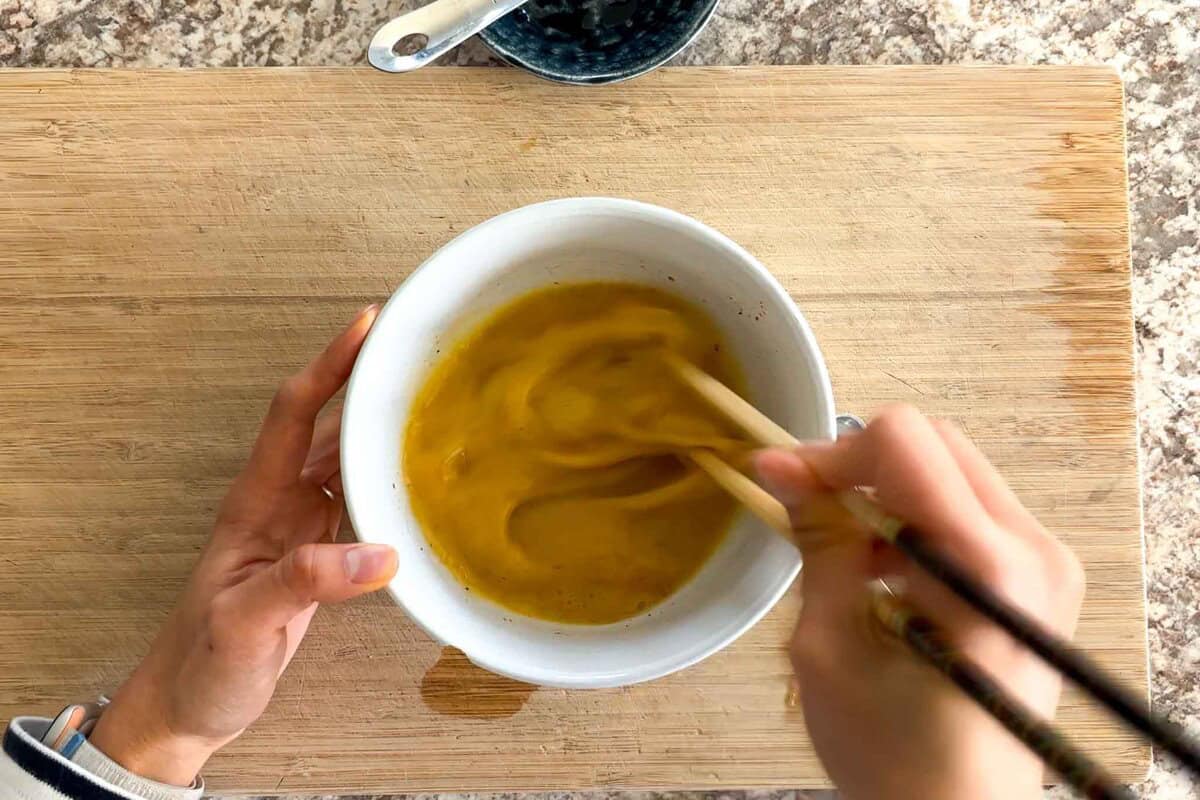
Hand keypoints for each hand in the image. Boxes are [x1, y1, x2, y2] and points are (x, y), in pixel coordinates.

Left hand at [89, 305, 398, 785]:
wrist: (189, 705)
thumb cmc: (202, 662)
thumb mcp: (245, 622)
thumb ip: (306, 582)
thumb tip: (380, 553)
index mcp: (256, 502)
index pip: (293, 414)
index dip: (328, 366)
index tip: (367, 325)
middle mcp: (280, 502)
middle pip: (328, 424)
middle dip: (367, 382)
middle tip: (421, 352)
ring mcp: (300, 527)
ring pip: (347, 461)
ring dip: (383, 431)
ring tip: (434, 402)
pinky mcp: (319, 554)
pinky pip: (360, 503)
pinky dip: (390, 484)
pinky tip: (421, 482)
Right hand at [754, 405, 1084, 799]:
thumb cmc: (892, 754)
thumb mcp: (830, 645)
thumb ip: (818, 542)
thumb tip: (780, 467)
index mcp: (985, 565)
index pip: (905, 442)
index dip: (832, 453)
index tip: (783, 483)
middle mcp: (1032, 548)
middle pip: (933, 443)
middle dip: (858, 466)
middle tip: (805, 508)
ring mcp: (1045, 560)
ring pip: (950, 468)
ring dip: (885, 494)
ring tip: (844, 553)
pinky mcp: (1040, 575)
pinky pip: (968, 508)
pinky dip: (915, 519)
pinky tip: (883, 570)